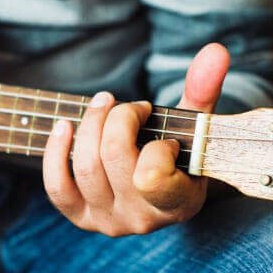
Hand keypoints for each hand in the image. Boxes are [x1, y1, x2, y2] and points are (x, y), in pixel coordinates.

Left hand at [42, 43, 229, 236]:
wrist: (158, 185)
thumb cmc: (180, 152)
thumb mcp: (195, 124)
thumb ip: (204, 89)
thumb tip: (215, 51)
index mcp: (179, 202)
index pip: (152, 176)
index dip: (154, 145)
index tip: (163, 131)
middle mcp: (143, 219)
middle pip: (113, 158)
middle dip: (118, 118)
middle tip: (130, 106)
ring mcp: (110, 222)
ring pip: (86, 168)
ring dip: (90, 125)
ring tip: (102, 105)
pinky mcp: (82, 218)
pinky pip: (57, 188)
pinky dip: (56, 152)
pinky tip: (63, 126)